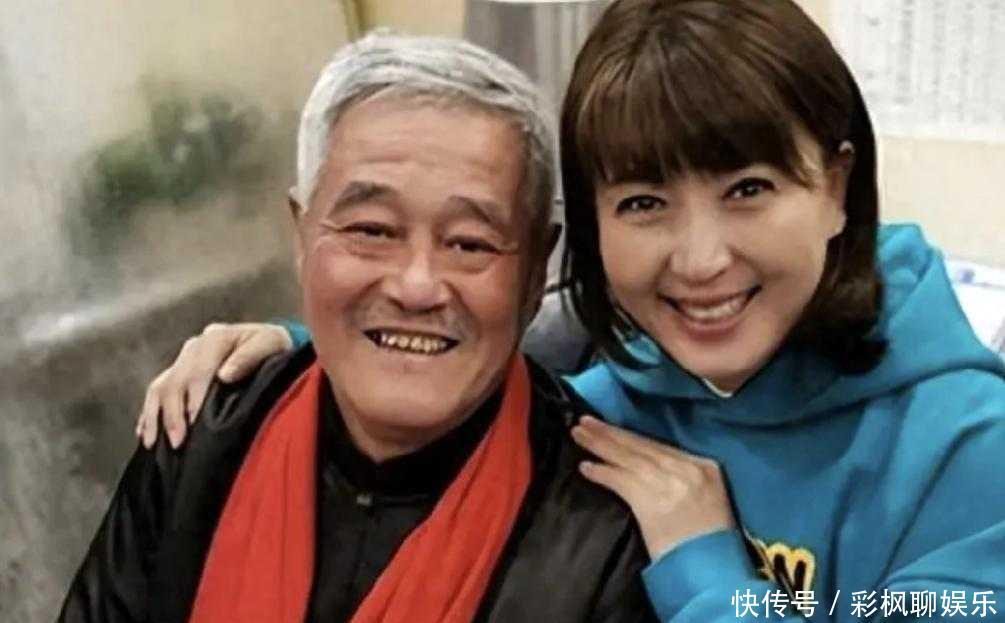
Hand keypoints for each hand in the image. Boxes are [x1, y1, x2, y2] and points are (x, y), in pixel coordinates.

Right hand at [135, 322, 292, 448]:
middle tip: (178, 442)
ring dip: (154, 416)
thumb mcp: (271, 344)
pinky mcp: (178, 372)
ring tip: (151, 443)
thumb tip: (224, 375)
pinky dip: (149, 413)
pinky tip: (145, 433)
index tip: (195, 423)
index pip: (199, 370)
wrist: (270, 342)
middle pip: (175, 381)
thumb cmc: (274, 346)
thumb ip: (249, 357)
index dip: (195, 397)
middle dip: (173, 413)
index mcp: (217, 337)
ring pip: (159, 387)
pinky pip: (156, 393)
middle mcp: (195, 346)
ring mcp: (184, 360)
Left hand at [571, 415, 734, 558]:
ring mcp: (668, 482)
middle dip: (610, 433)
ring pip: (627, 457)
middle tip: (585, 421)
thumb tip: (654, 471)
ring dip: (599, 445)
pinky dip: (602, 473)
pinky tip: (586, 467)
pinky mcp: (650, 500)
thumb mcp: (710, 499)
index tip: (611, 429)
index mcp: (705, 467)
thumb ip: (686, 480)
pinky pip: (620, 480)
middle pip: (640, 446)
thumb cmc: (712, 540)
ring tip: (578, 435)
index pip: (661, 447)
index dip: (631, 436)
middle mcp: (686, 469)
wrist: (713, 568)